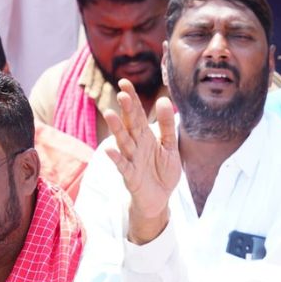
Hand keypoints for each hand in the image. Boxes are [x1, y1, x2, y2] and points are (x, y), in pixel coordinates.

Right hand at [102, 80, 180, 244]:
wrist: (159, 199)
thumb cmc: (162, 171)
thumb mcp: (170, 147)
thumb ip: (167, 126)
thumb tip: (164, 100)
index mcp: (145, 136)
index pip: (137, 114)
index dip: (132, 99)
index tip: (125, 82)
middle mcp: (136, 145)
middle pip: (130, 125)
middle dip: (126, 110)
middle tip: (122, 94)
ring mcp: (131, 159)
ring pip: (123, 142)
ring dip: (117, 129)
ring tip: (110, 114)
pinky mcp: (130, 176)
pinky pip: (123, 165)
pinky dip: (116, 158)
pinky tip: (110, 149)